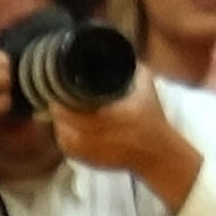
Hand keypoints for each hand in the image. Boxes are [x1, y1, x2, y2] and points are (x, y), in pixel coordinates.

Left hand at [51, 69, 203, 208]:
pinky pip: (66, 145)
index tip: (65, 85)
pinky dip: (68, 136)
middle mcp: (88, 136)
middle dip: (61, 106)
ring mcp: (84, 150)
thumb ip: (134, 71)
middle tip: (67, 96)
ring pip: (60, 132)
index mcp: (101, 118)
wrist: (156, 154)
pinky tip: (76, 128)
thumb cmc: (151, 121)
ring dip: (63, 122)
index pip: (64, 106)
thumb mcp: (146, 91)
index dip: (61, 94)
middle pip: (59, 118)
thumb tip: (124, 55)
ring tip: (71, 111)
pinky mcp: (84, 160)